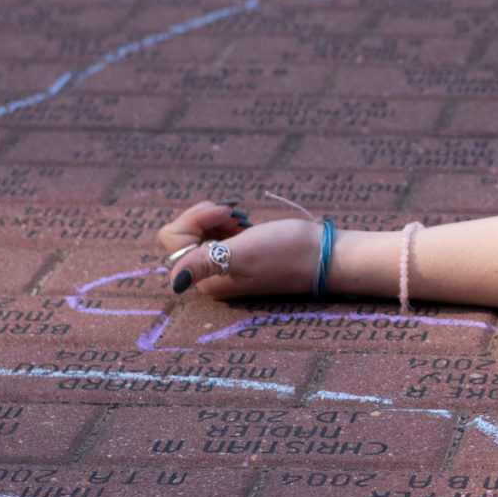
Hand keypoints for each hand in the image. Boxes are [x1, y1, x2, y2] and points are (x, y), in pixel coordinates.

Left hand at [155, 200, 326, 300]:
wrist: (324, 254)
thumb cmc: (287, 253)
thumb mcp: (244, 254)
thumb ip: (205, 264)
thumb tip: (175, 282)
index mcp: (206, 280)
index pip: (173, 242)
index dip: (194, 220)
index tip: (225, 214)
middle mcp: (210, 275)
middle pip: (182, 235)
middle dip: (205, 217)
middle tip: (234, 214)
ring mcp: (223, 265)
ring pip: (198, 231)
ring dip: (217, 218)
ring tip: (243, 220)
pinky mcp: (236, 254)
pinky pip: (215, 232)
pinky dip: (226, 221)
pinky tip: (246, 223)